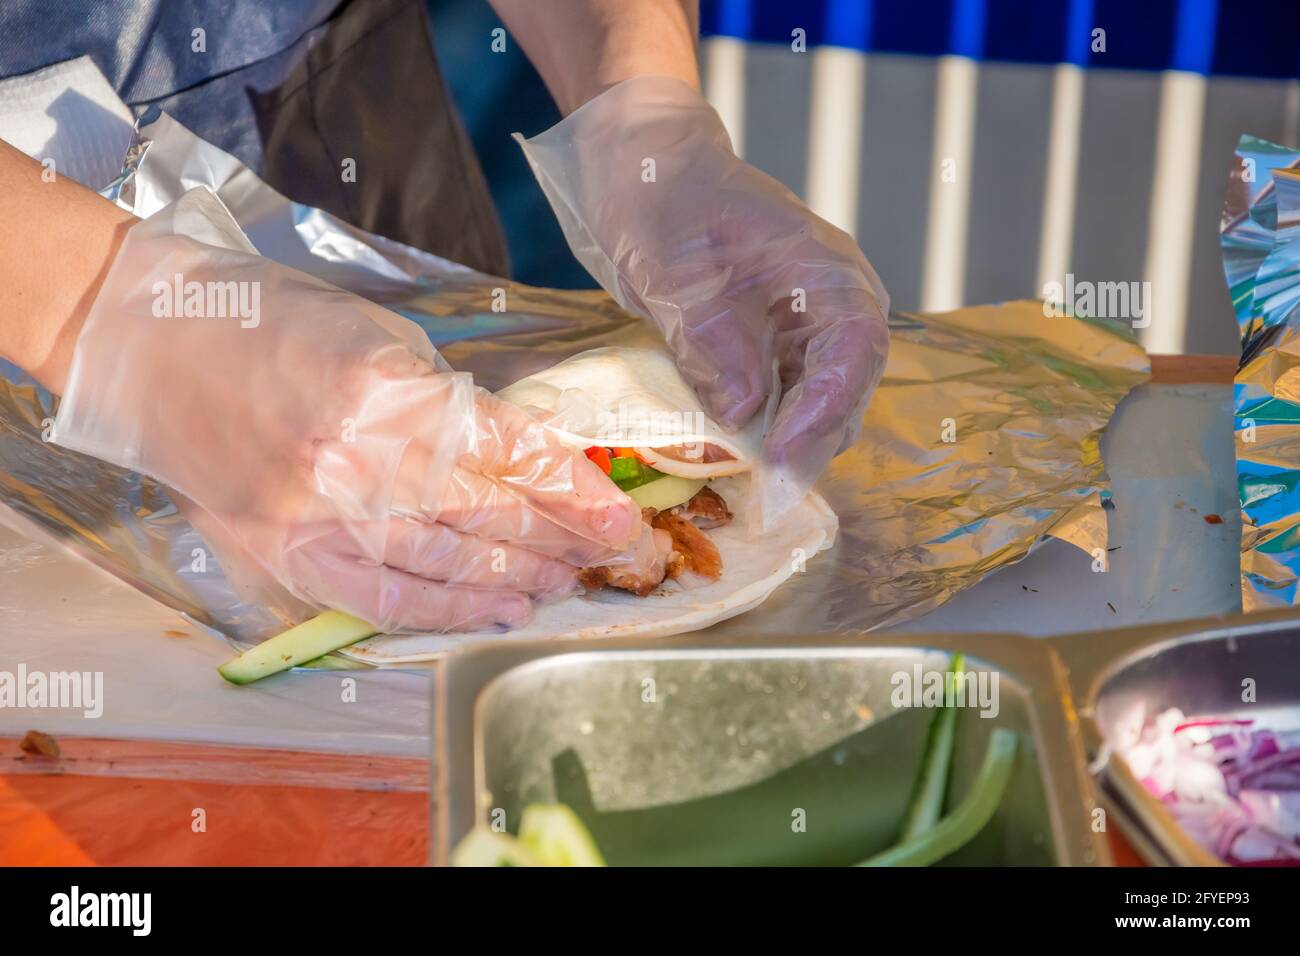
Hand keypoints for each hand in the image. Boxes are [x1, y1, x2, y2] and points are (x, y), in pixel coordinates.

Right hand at [52, 188, 641, 631]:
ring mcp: (321, 516)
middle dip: (562, 540)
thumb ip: (448, 401)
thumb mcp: (382, 337)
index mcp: (395, 392)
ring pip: (449, 564)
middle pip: (492, 515)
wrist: (149, 346)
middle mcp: (364, 462)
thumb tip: (517, 455)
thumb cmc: (272, 323)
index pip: (515, 454)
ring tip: (562, 584)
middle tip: (607, 555)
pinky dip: (448, 613)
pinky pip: (384, 599)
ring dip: (518, 578)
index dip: (577, 492)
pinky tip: (498, 612)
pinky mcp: (286, 554)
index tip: (619, 517)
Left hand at [517, 75, 889, 525]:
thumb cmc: (661, 195)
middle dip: (809, 445)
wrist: (641, 170)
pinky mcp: (769, 351)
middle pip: (844, 389)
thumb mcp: (675, 264)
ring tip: (752, 492)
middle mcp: (827, 305)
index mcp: (824, 269)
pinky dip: (760, 436)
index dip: (826, 409)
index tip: (782, 456)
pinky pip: (779, 404)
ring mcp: (800, 331)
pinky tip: (732, 464)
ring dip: (787, 449)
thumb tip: (746, 412)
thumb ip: (713, 336)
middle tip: (767, 496)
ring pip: (815, 407)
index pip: (854, 349)